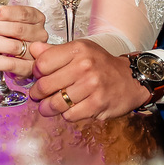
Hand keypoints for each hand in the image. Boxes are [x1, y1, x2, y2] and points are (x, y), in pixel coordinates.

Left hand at [0, 5, 47, 79]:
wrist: (23, 57)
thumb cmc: (15, 35)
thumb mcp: (13, 21)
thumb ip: (3, 18)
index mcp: (38, 19)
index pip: (24, 14)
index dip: (6, 12)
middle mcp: (40, 35)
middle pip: (19, 29)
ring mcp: (36, 53)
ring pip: (14, 46)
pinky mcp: (29, 68)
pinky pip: (12, 65)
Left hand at [29, 41, 149, 120]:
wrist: (131, 80)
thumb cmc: (102, 65)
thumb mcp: (80, 50)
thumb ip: (54, 51)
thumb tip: (32, 49)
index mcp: (78, 49)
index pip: (42, 63)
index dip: (36, 73)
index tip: (38, 77)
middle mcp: (85, 65)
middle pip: (45, 85)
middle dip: (37, 94)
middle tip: (37, 96)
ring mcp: (92, 85)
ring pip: (55, 103)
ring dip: (48, 108)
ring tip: (47, 107)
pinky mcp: (97, 104)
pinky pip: (69, 115)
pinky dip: (66, 114)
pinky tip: (69, 109)